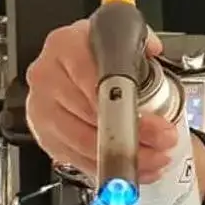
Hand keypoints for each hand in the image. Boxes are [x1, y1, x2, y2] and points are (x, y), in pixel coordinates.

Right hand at [23, 19, 174, 181]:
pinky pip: (78, 160)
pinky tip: (133, 167)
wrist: (70, 67)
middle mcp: (47, 77)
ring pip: (84, 143)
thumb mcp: (120, 36)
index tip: (153, 121)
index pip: (94, 80)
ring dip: (124, 156)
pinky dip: (108, 168)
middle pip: (91, 115)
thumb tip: (153, 50)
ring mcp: (42, 110)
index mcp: (65, 46)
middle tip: (162, 140)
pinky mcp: (45, 137)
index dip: (125, 105)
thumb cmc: (95, 53)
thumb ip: (140, 41)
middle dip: (134, 134)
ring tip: (154, 157)